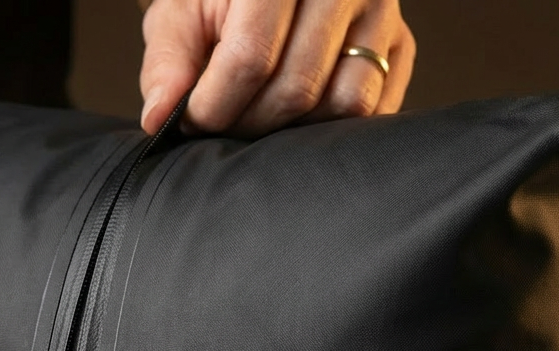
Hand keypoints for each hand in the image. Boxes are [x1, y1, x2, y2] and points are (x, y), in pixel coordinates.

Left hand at [139, 0, 414, 136]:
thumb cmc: (220, 1)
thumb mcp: (180, 17)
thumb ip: (166, 64)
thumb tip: (159, 118)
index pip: (251, 57)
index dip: (214, 106)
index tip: (191, 120)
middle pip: (296, 88)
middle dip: (248, 124)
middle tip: (222, 123)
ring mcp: (381, 11)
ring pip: (343, 103)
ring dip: (291, 131)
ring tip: (257, 116)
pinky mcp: (399, 43)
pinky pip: (373, 109)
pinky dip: (329, 128)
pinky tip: (295, 117)